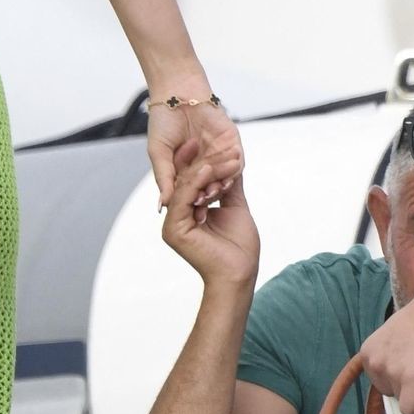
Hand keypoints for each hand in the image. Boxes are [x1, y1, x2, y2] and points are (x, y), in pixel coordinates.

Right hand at [147, 96, 244, 211]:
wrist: (178, 93)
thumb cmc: (164, 121)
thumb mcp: (159, 153)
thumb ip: (164, 179)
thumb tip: (162, 205)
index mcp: (186, 169)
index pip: (191, 192)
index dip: (189, 203)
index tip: (187, 213)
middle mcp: (204, 164)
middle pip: (209, 187)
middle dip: (206, 197)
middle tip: (202, 207)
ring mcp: (219, 155)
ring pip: (224, 178)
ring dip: (220, 187)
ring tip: (213, 193)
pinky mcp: (232, 144)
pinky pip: (237, 163)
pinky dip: (232, 172)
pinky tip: (227, 179)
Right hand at [160, 138, 259, 285]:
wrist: (239, 275)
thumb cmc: (241, 249)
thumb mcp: (236, 207)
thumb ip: (230, 186)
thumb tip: (234, 166)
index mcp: (188, 214)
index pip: (190, 182)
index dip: (196, 161)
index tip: (202, 141)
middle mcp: (177, 218)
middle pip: (184, 182)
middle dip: (191, 160)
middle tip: (195, 138)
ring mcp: (173, 224)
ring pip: (183, 188)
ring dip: (196, 169)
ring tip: (204, 150)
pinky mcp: (174, 230)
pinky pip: (183, 199)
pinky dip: (194, 182)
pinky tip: (205, 168)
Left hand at [358, 295, 413, 413]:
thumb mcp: (396, 338)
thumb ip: (392, 357)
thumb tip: (399, 383)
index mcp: (367, 351)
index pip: (378, 380)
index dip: (397, 377)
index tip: (412, 366)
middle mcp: (373, 362)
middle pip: (388, 392)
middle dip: (407, 385)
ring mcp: (391, 372)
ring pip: (402, 401)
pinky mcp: (410, 381)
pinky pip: (410, 409)